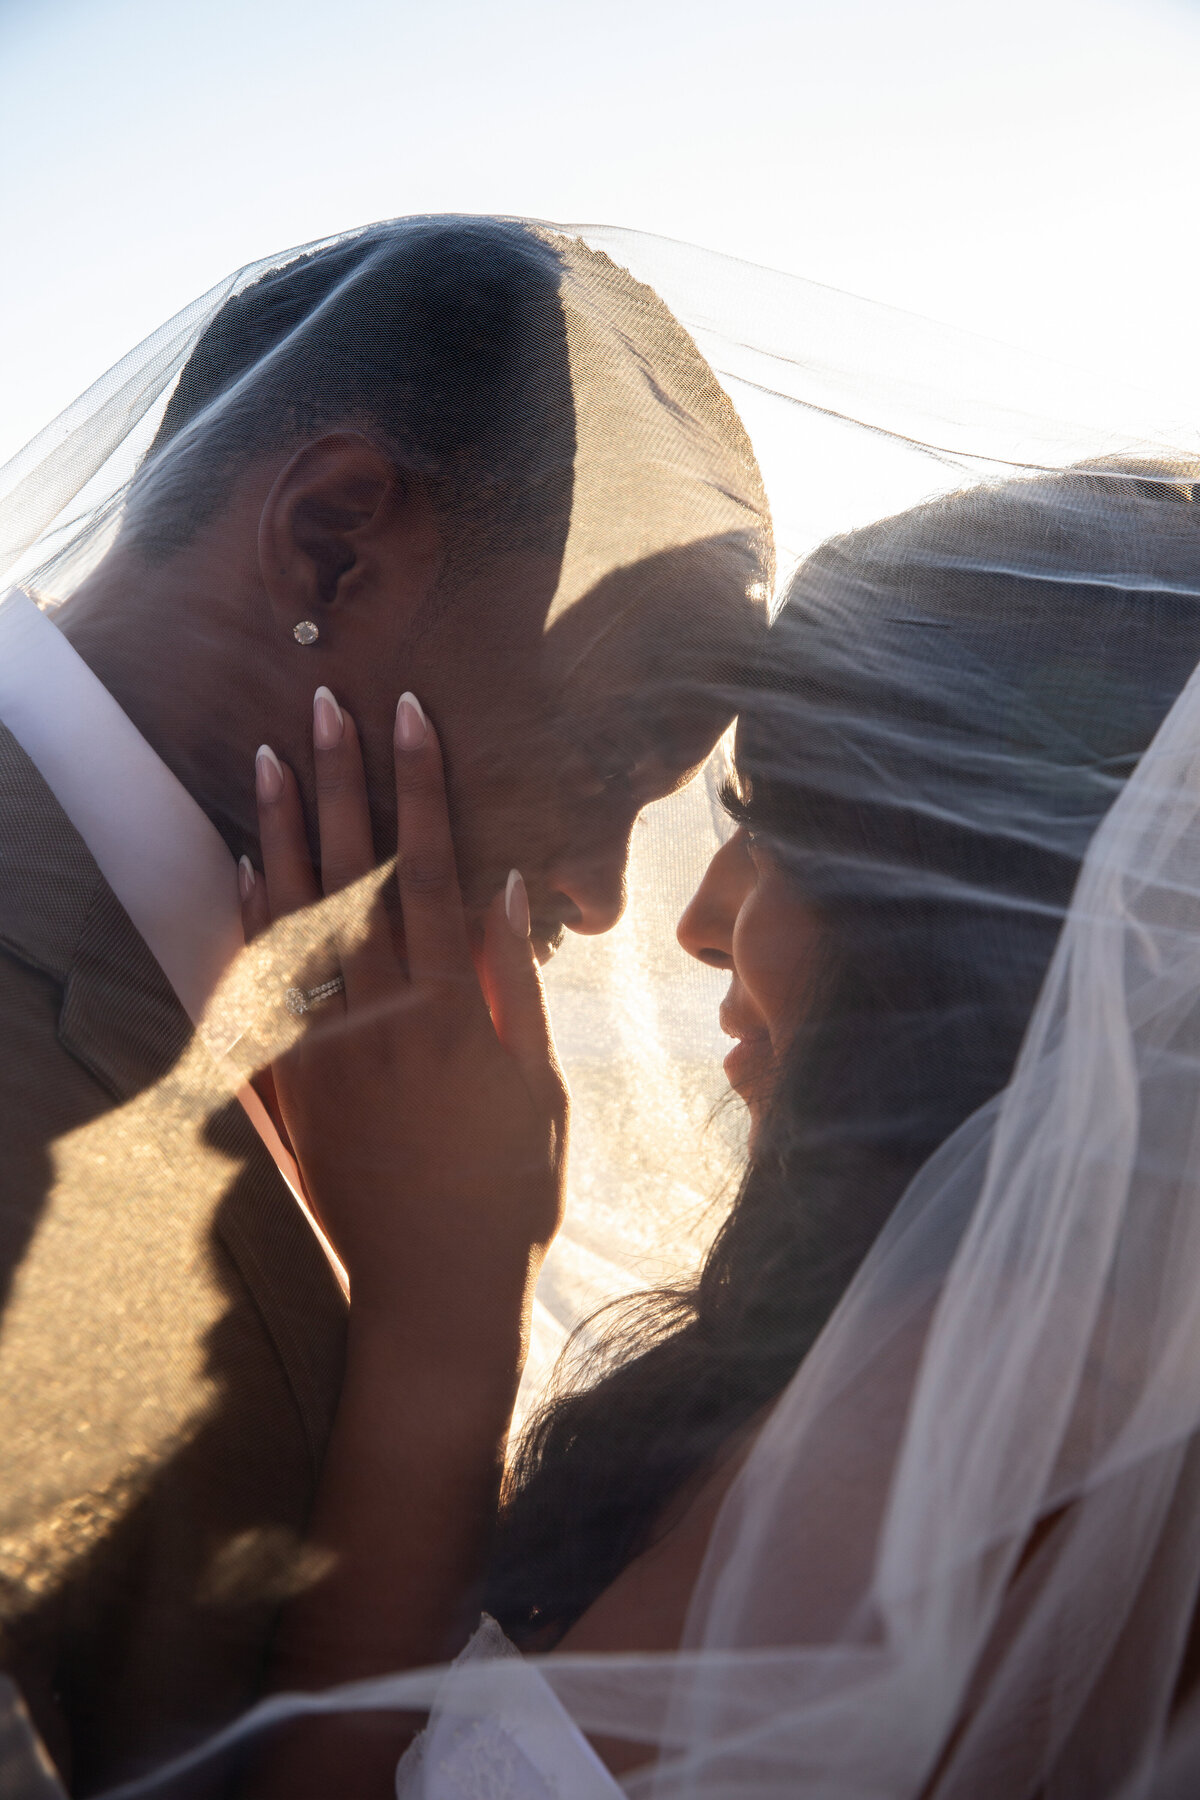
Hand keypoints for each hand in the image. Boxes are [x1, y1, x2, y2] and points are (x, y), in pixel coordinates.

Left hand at [244, 687, 568, 1355]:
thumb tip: (506, 889)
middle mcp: (376, 1020)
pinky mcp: (286, 1091)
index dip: (420, 788)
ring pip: (293, 923)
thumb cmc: (509, 1196)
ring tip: (265, 758)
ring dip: (280, 834)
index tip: (410, 717)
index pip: (428, 872)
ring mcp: (321, 1054)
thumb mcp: (539, 1092)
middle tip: (322, 705)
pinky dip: (246, 927)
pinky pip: (257, 995)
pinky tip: (243, 869)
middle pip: (351, 878)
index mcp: (449, 1014)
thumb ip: (516, 987)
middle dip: (341, 783)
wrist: (435, 1297)